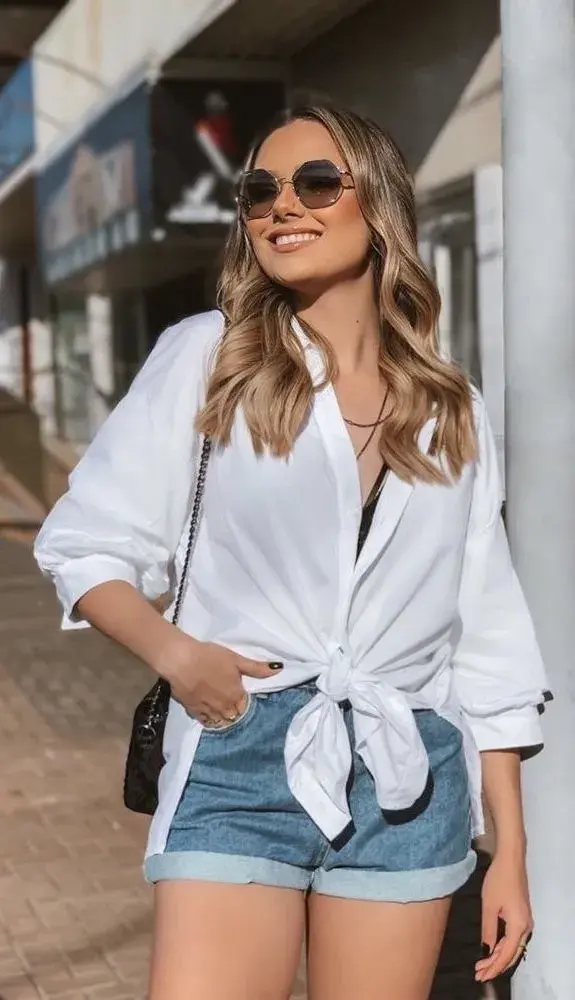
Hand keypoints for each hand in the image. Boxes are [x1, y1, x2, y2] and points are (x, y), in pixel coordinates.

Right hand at [158, 636, 282, 725]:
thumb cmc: (209, 657)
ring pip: (221, 721)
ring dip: (224, 718)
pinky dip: (210, 720)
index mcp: (236, 695)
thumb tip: (279, 669)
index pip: (246, 706)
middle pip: (234, 715)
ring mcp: (208, 711)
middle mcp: (224, 707)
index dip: (245, 702)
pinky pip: (205, 722)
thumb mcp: (236, 659)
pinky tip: (210, 716)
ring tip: (224, 713)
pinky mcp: (193, 711)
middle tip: (233, 705)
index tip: (243, 698)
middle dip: (236, 712)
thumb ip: (257, 668)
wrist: (181, 661)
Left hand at [475, 852, 532, 982]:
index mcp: (519, 926)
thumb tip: (485, 950)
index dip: (493, 967)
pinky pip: (513, 938)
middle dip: (495, 965)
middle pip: (512, 954)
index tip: (480, 975)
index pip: (506, 954)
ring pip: (513, 947)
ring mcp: (525, 922)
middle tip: (479, 973)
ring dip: (498, 957)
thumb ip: (488, 930)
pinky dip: (502, 946)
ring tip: (483, 965)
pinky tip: (491, 950)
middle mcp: (526, 927)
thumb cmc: (498, 880)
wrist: (511, 860)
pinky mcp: (522, 916)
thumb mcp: (489, 906)